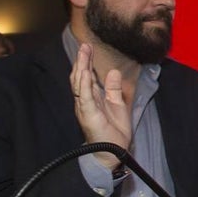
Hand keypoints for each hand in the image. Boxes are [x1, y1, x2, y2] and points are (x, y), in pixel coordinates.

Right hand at [71, 43, 129, 167]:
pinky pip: (84, 96)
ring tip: (83, 53)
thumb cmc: (114, 130)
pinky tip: (84, 72)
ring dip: (81, 67)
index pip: (87, 77)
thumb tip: (113, 71)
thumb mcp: (117, 104)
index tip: (88, 48)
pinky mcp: (88, 114)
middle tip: (84, 45)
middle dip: (82, 61)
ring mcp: (85, 107)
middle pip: (80, 77)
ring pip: (80, 84)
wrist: (114, 151)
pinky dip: (83, 83)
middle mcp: (86, 101)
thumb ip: (114, 89)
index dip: (87, 63)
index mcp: (93, 98)